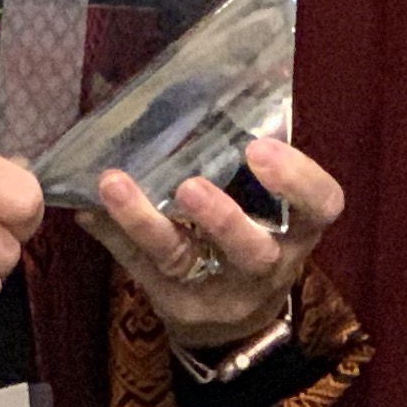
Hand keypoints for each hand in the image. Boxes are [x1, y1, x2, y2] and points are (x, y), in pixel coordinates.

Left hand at [80, 135, 339, 350]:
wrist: (233, 326)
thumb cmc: (253, 239)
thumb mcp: (269, 208)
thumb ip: (251, 160)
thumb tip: (206, 80)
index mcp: (297, 230)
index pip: (320, 207)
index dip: (298, 181)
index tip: (260, 147)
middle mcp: (264, 266)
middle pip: (252, 251)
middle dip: (222, 219)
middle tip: (190, 186)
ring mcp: (216, 291)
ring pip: (180, 259)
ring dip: (143, 221)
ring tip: (114, 184)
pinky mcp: (173, 301)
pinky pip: (137, 265)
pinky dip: (111, 230)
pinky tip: (86, 206)